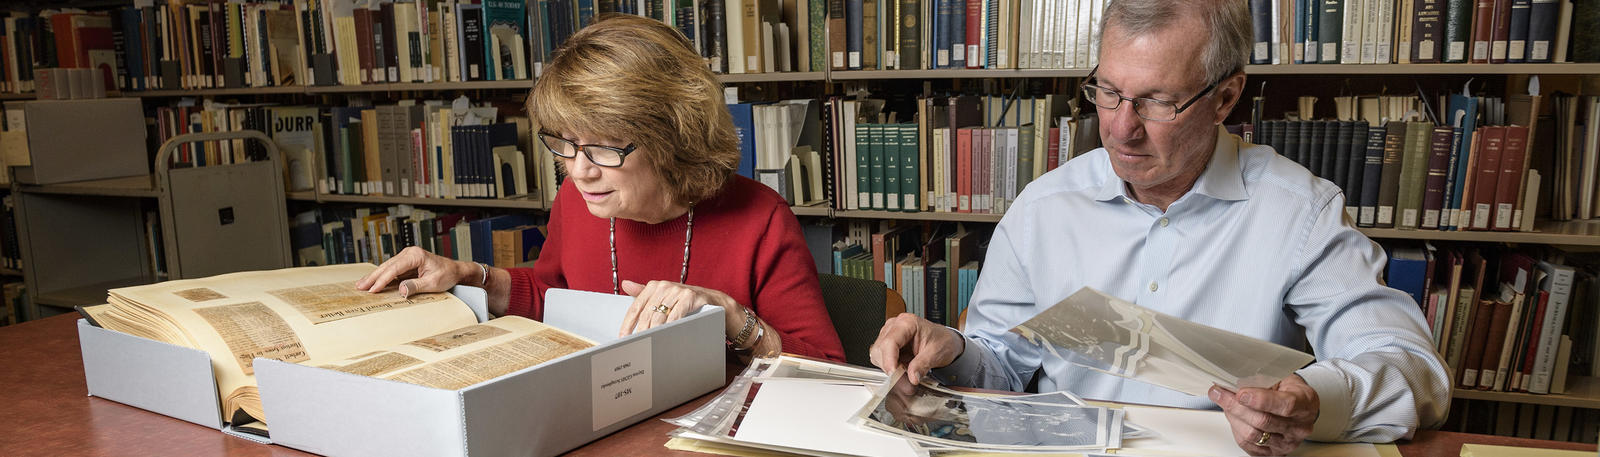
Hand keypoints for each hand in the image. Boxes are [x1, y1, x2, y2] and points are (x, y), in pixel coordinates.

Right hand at [354, 246, 471, 296]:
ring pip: (386, 268)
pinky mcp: (406, 264)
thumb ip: (417, 286)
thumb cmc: (447, 274)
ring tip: (361, 285)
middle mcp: (409, 254)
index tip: (373, 290)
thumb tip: (401, 290)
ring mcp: (406, 258)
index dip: (382, 280)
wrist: (455, 271)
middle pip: (387, 266)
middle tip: (360, 287)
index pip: (394, 268)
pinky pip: (391, 271)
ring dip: (374, 277)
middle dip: (373, 277)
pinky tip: (372, 283)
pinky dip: (382, 277)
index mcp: (416, 255)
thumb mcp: (433, 283)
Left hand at [618, 280, 738, 336]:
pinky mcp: (690, 297)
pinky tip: (665, 336)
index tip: (623, 337)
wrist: (714, 301)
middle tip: (635, 345)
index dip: (628, 323)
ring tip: (648, 343)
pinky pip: (676, 315)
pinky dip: (669, 327)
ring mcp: (678, 291)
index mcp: (655, 286)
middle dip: (640, 331)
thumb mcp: (664, 296)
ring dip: (653, 332)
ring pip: (660, 316)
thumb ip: (644, 293)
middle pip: (647, 313)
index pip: (636, 307)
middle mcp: (665, 286)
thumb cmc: (685, 301)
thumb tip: (625, 284)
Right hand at [868, 313, 965, 384]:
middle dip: (890, 368)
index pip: (890, 341)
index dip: (889, 360)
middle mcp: (895, 326)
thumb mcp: (936, 353)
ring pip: (878, 355)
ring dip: (890, 369)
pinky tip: (902, 370)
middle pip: (880, 349)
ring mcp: (889, 335)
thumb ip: (923, 364)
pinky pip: (881, 359)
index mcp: (907, 323)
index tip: (893, 374)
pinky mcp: (888, 346)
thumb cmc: (941, 341)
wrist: (945, 342)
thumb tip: (912, 377)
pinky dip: (890, 369)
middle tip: (905, 381)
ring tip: (907, 376)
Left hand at [1209, 375, 1319, 455]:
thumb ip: (1262, 380)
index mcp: (1305, 404)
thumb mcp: (1282, 377)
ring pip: (1253, 435)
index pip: (1286, 405)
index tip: (1241, 393)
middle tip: (1220, 393)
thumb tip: (1233, 382)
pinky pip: (1248, 445)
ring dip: (1233, 417)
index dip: (1261, 400)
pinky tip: (1234, 417)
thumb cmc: (1289, 390)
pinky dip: (1236, 430)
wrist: (1297, 406)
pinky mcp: (1274, 453)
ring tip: (1225, 403)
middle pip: (1263, 421)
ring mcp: (1288, 443)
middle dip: (1236, 406)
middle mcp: (1299, 427)